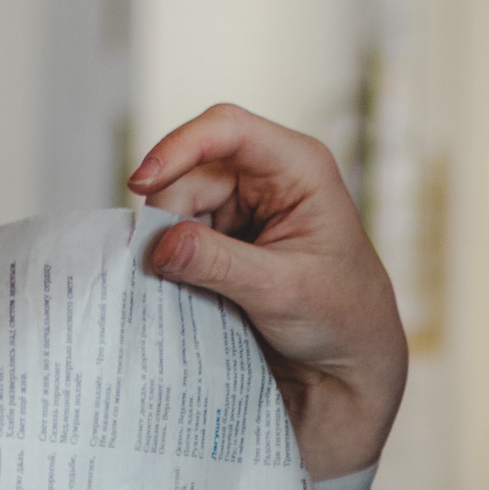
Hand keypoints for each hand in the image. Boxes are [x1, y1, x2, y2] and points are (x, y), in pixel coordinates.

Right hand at [128, 107, 405, 480]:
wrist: (347, 361)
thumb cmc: (338, 318)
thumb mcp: (279, 291)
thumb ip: (218, 263)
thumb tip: (159, 245)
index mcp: (299, 166)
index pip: (228, 128)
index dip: (178, 147)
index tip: (142, 185)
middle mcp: (270, 173)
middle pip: (193, 171)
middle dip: (172, 216)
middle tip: (163, 269)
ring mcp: (247, 201)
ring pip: (181, 202)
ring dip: (172, 241)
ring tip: (188, 288)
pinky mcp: (229, 230)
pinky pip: (184, 229)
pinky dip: (176, 255)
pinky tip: (187, 285)